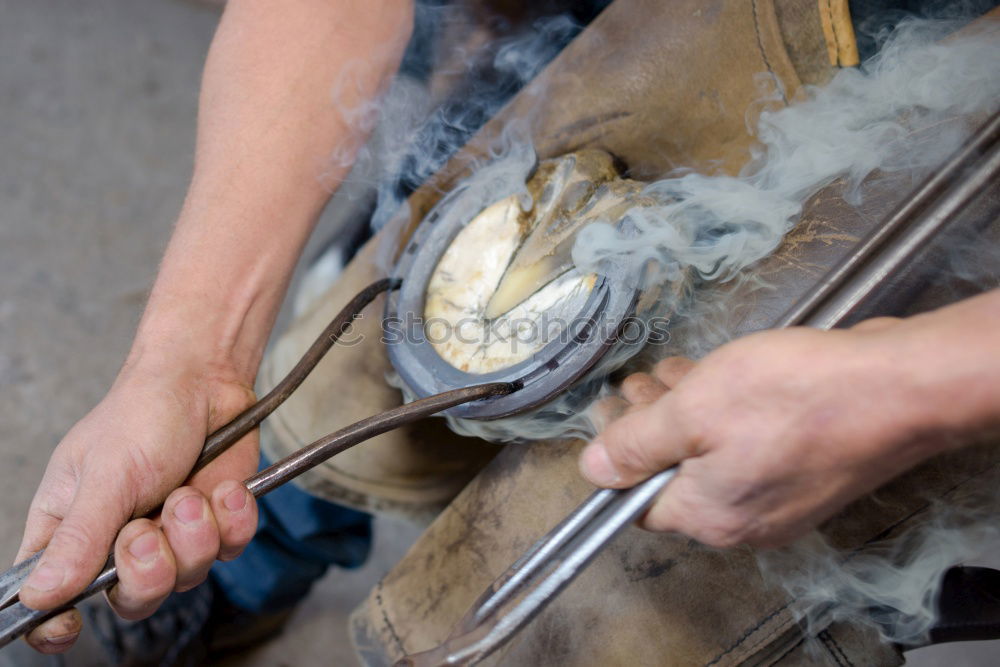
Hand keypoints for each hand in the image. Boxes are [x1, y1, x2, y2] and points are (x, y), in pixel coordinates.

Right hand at [14, 356, 259, 652]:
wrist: (205, 380)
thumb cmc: (142, 414)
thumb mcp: (104, 474)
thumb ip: (79, 537)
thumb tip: (40, 596)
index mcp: (70, 530)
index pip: (49, 598)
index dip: (54, 623)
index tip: (69, 624)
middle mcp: (119, 541)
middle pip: (131, 601)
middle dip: (147, 570)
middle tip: (146, 530)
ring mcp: (173, 535)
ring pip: (186, 578)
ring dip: (192, 534)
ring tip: (187, 493)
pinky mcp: (218, 524)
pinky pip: (230, 549)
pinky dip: (232, 519)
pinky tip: (224, 488)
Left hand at [579, 316, 962, 548]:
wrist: (898, 387)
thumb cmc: (794, 397)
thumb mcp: (692, 410)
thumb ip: (636, 444)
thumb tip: (593, 471)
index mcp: (710, 516)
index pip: (638, 503)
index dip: (616, 458)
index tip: (607, 416)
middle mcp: (746, 520)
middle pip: (675, 476)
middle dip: (648, 426)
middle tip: (633, 385)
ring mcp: (783, 499)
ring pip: (712, 455)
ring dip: (685, 412)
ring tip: (669, 373)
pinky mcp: (809, 472)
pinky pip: (749, 446)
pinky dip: (725, 414)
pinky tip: (718, 377)